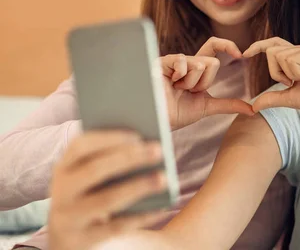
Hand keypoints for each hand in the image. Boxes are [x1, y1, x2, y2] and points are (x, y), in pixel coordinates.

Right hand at [48, 131, 166, 249]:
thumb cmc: (90, 194)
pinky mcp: (81, 240)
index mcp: (63, 168)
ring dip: (138, 187)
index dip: (109, 138)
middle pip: (95, 170)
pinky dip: (141, 216)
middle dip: (129, 158)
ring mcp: (68, 218)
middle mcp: (61, 192)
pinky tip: (162, 208)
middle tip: (159, 150)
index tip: (138, 135)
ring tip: (164, 178)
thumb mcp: (89, 176)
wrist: (67, 238)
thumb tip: (146, 145)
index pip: (80, 146)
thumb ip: (108, 159)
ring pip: (106, 200)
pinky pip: (117, 227)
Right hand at [161, 37, 253, 129]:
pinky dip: (180, 77)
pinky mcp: (162, 61)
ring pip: (199, 64)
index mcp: (196, 68)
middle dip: (204, 82)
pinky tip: (170, 83)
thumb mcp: (207, 107)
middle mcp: (186, 61)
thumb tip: (251, 109)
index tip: (240, 56)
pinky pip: (183, 61)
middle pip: (212, 61)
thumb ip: (228, 104)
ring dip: (190, 84)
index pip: (214, 47)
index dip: (228, 46)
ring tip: (177, 89)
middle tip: (189, 91)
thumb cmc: (178, 113)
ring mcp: (174, 60)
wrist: (160, 120)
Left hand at [243, 38, 299, 120]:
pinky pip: (292, 61)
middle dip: (276, 72)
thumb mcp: (291, 98)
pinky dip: (298, 74)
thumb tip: (252, 106)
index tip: (244, 54)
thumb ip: (273, 98)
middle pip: (272, 51)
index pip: (275, 44)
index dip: (258, 46)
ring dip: (289, 75)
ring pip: (280, 56)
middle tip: (293, 83)